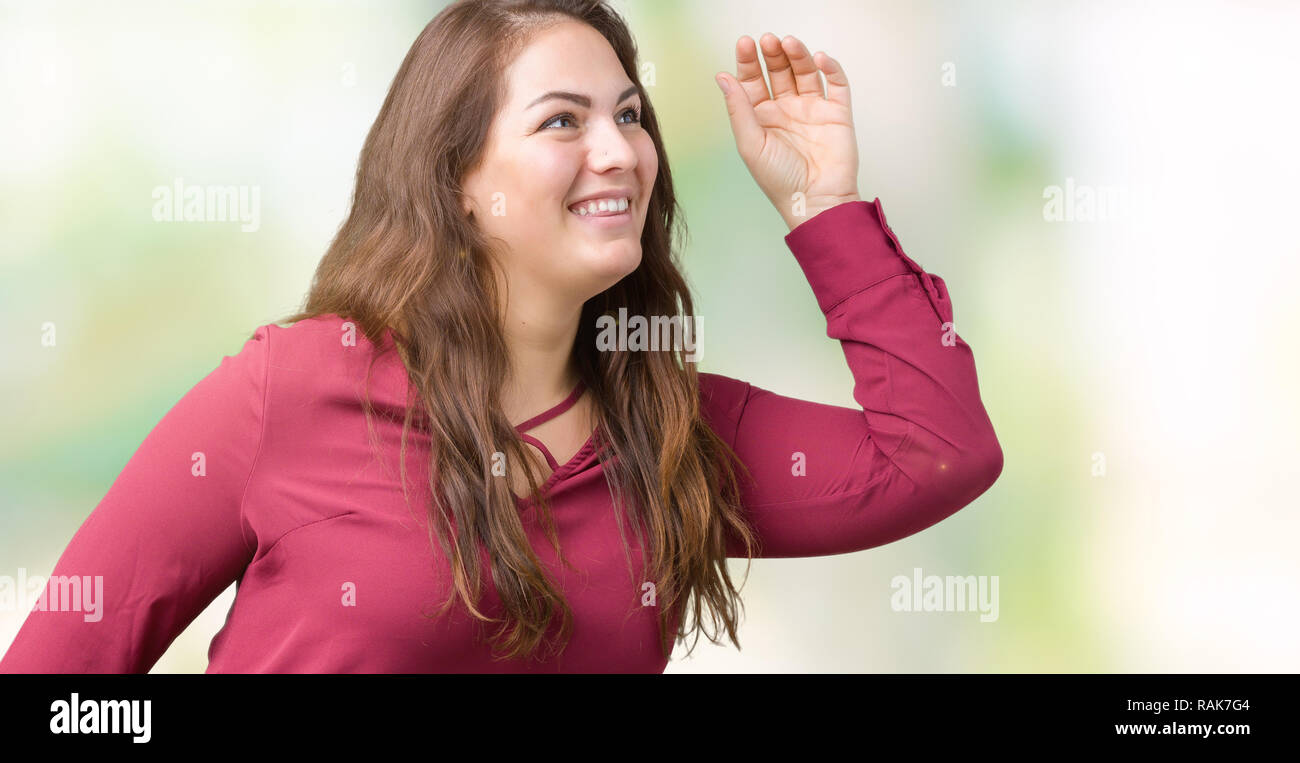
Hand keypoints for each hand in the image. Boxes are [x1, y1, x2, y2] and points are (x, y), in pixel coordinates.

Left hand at [715, 34, 861, 230]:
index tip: (746, 44)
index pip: (753, 81)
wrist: (817, 202)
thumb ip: (738, 108)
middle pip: (779, 71)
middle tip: (769, 40)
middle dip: (773, 53)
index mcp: (762, 118)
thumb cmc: (781, 182)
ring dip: (798, 55)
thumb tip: (723, 77)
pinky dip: (830, 68)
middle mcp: (786, 110)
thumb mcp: (751, 144)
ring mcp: (812, 109)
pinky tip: (819, 59)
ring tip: (790, 43)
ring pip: (805, 71)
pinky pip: (836, 83)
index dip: (749, 61)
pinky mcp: (837, 113)